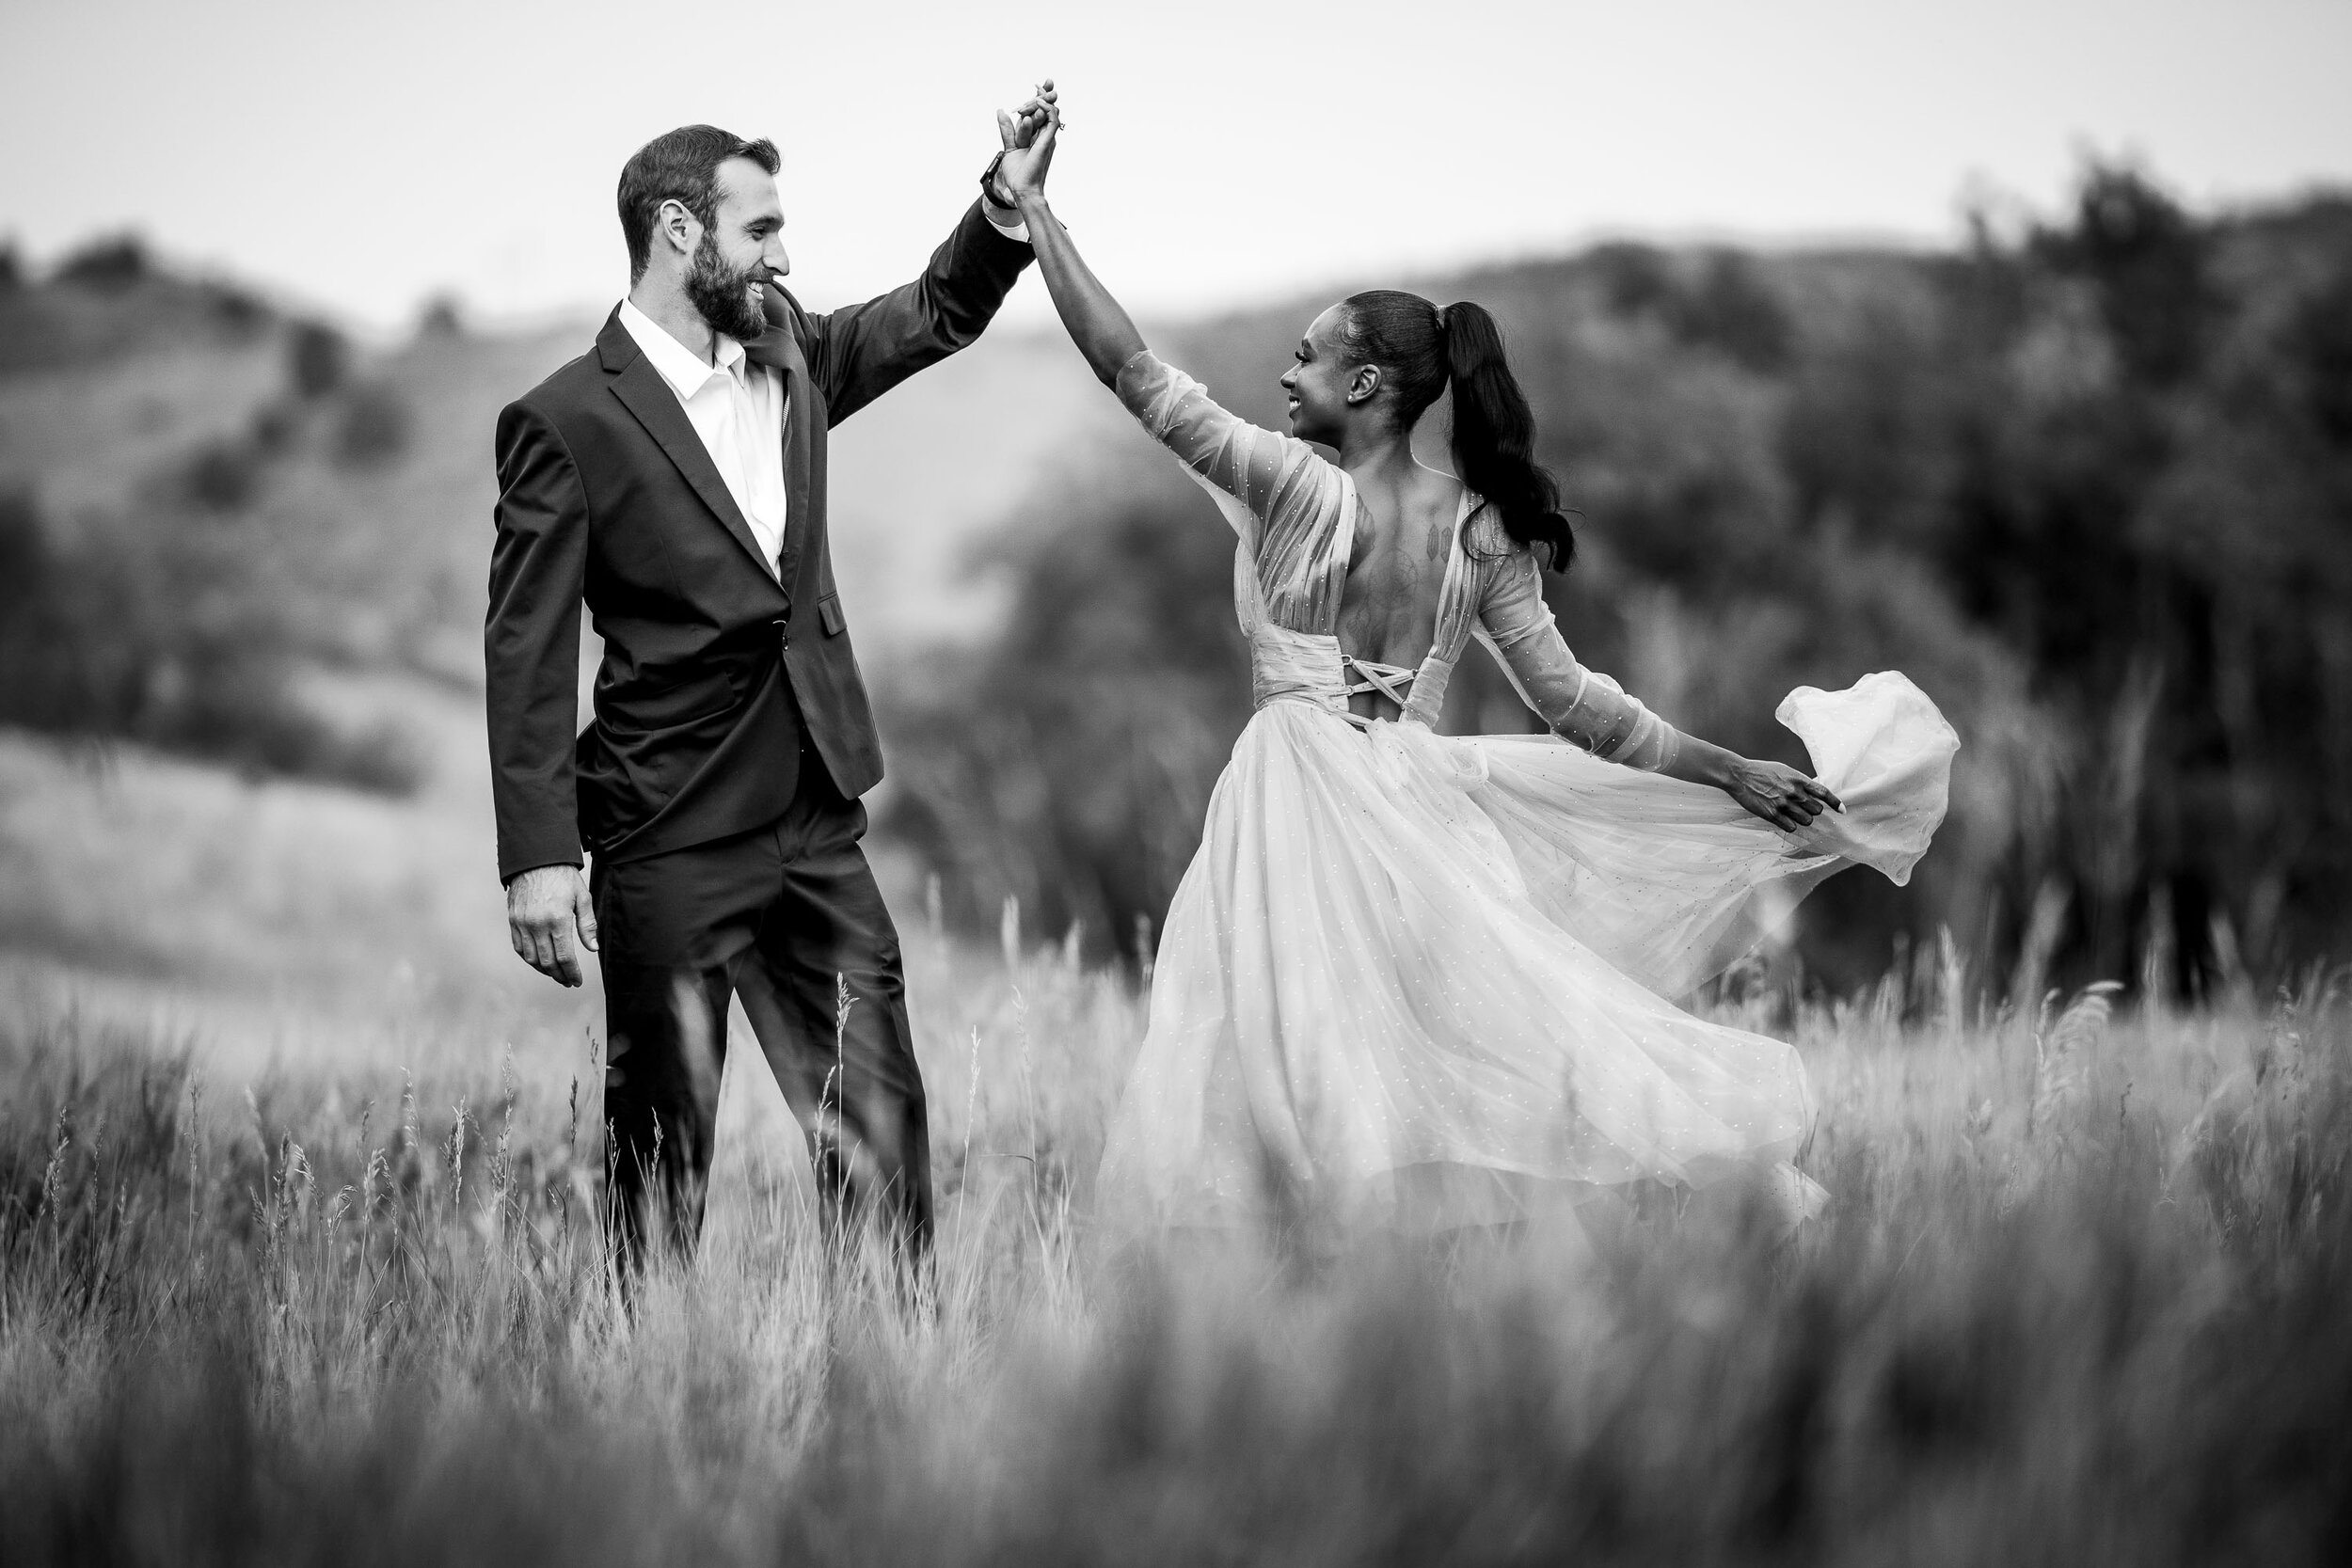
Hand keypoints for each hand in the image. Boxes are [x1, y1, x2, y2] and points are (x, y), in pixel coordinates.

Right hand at [506, 864, 597, 986]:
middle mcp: (537, 924)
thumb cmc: (563, 876)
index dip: (571, 973)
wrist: (536, 859)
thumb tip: (592, 948)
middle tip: (568, 981)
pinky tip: (539, 961)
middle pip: (547, 962)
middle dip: (559, 975)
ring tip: (556, 973)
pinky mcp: (513, 920)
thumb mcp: (582, 897)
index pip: (565, 957)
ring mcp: (522, 923)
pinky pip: (519, 947)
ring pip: (531, 958)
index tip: (577, 981)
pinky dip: (529, 959)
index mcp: (558, 919)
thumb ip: (587, 925)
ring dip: (544, 970)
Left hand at [992, 81, 1060, 202]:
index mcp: (1037, 136)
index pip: (1040, 113)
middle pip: (1048, 110)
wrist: (1022, 188)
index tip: (1039, 84)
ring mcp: (1047, 138)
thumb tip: (1001, 111)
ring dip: (1045, 98)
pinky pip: (1052, 120)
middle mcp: (1044, 135)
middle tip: (1048, 79)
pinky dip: (1046, 109)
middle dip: (1048, 93)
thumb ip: (1007, 129)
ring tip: (1038, 89)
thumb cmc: (1018, 173)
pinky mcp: (1048, 140)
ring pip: (1050, 112)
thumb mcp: (1009, 146)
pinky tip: (1037, 102)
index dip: (1041, 98)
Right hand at [1721, 757, 1842, 832]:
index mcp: (1799, 779)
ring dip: (1802, 820)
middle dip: (1813, 811)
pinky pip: (1791, 827)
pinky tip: (1783, 820)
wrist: (1739, 775)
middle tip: (1803, 808)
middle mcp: (1794, 792)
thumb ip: (1800, 781)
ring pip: (1806, 821)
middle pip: (1817, 810)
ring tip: (1792, 815)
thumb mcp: (1785, 771)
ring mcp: (1783, 804)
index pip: (1824, 793)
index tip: (1842, 811)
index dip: (1836, 803)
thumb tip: (1813, 793)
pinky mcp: (1772, 814)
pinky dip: (1790, 826)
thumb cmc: (1762, 771)